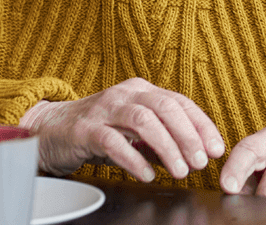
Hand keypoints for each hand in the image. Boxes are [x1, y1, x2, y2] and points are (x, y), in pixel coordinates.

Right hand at [19, 78, 224, 181]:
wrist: (49, 130)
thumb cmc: (97, 130)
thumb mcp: (133, 130)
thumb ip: (161, 137)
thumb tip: (196, 152)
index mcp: (141, 90)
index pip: (180, 102)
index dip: (202, 125)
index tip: (217, 148)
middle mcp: (125, 94)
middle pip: (165, 108)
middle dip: (188, 136)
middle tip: (201, 162)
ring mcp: (104, 109)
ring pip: (143, 121)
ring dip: (167, 147)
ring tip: (180, 170)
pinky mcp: (85, 129)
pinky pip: (113, 141)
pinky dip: (134, 158)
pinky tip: (147, 174)